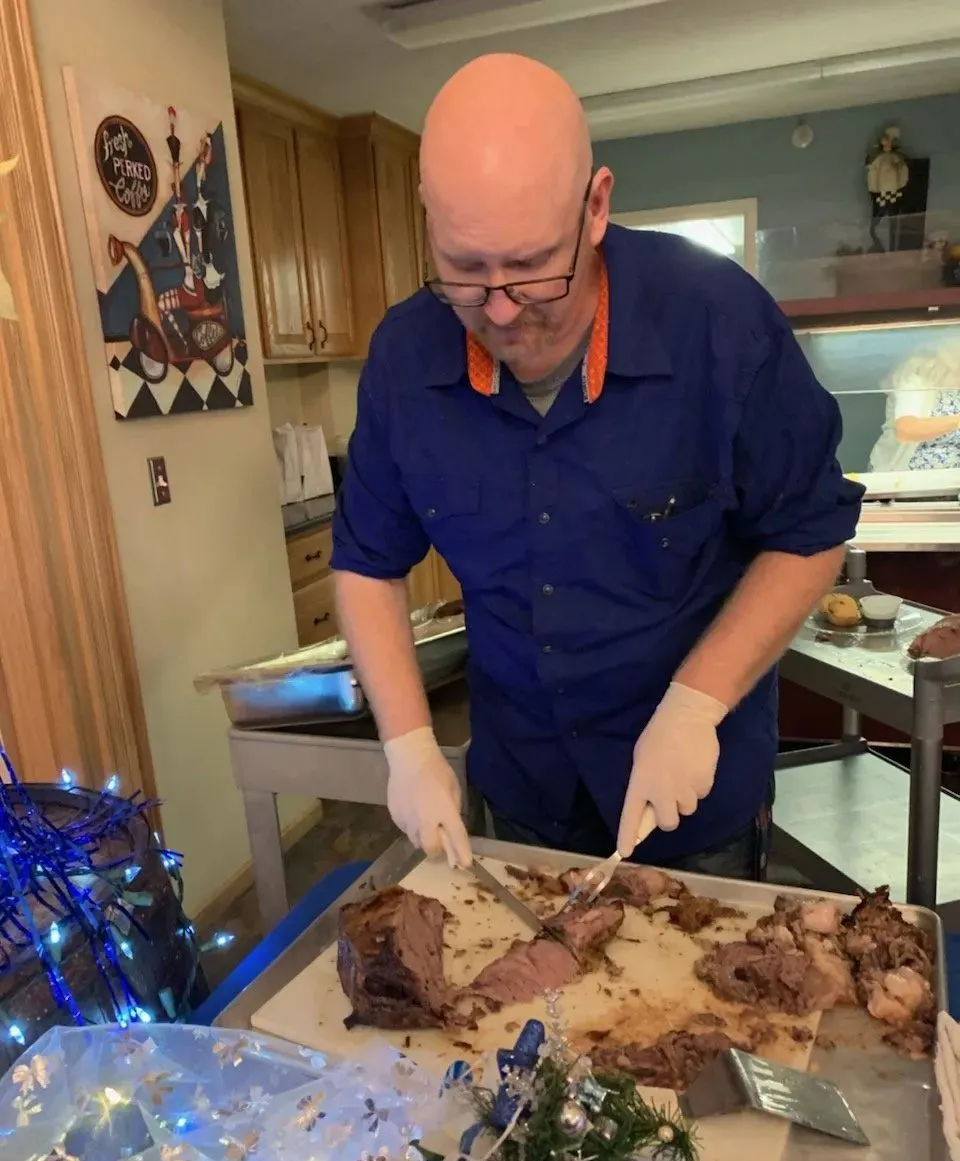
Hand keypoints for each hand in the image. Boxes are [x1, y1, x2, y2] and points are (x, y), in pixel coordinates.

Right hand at [383, 726, 471, 867]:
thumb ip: (453, 810)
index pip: (456, 837)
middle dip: (437, 851)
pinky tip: (413, 811)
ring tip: (425, 822)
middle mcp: (425, 819)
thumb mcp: (453, 788)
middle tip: (439, 843)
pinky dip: (412, 826)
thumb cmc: (436, 770)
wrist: (409, 757)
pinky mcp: (395, 816)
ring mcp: (408, 819)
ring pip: (416, 841)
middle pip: (430, 849)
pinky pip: (406, 830)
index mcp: (445, 810)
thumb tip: (451, 828)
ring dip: (423, 838)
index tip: (466, 864)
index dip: (462, 853)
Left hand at [617, 682, 726, 853]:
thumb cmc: (658, 735)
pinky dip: (698, 786)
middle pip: (668, 823)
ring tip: (683, 774)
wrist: (687, 718)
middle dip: (669, 815)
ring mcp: (685, 790)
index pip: (631, 817)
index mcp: (640, 783)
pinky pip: (701, 794)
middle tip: (669, 798)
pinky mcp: (704, 785)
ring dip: (684, 798)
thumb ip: (645, 785)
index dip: (628, 836)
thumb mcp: (642, 759)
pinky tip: (695, 767)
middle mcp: (662, 792)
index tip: (625, 852)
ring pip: (687, 809)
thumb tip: (652, 806)